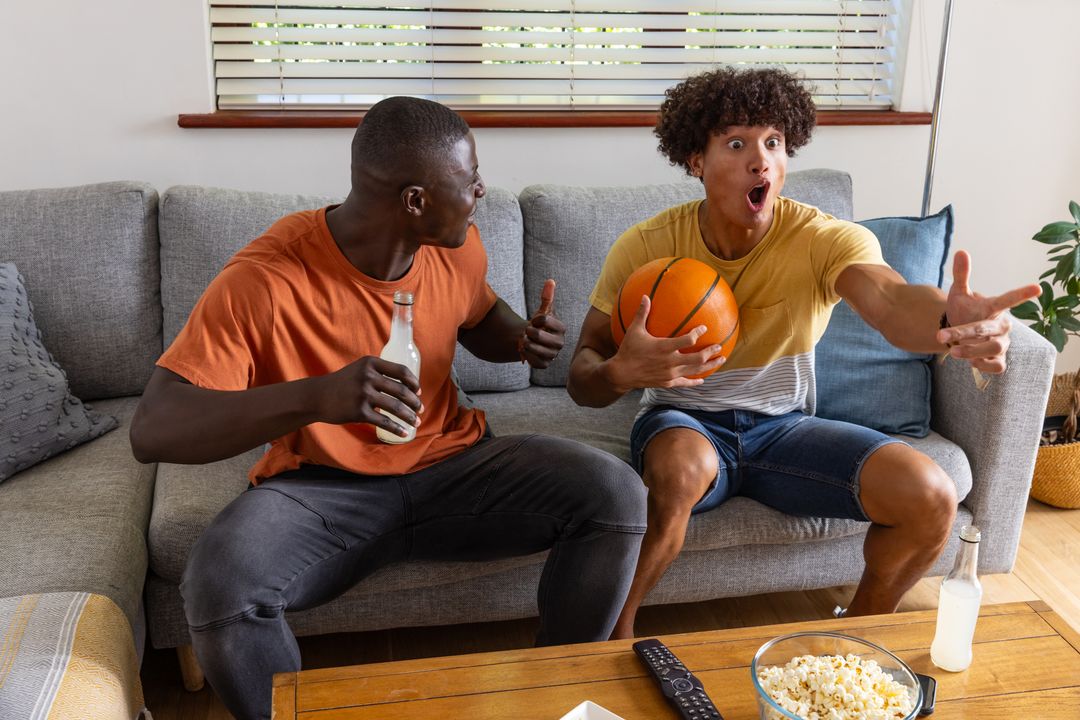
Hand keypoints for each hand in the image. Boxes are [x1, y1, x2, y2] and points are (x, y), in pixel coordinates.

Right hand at [318, 356, 422, 436]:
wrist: (317, 396)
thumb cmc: (342, 384)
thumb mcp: (359, 369)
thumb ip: (378, 372)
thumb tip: (405, 385)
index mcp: (370, 363)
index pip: (401, 370)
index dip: (413, 382)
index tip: (419, 391)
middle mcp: (367, 376)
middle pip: (401, 390)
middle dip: (414, 402)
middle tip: (420, 410)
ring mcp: (363, 394)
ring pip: (395, 407)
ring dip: (409, 416)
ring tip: (416, 422)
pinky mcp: (359, 411)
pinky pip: (384, 422)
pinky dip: (397, 428)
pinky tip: (405, 433)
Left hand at [519, 279, 565, 367]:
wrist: (534, 341)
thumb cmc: (540, 324)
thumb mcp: (543, 310)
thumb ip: (547, 297)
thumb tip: (550, 281)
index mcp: (562, 328)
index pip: (544, 319)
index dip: (535, 319)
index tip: (535, 320)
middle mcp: (560, 343)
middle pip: (537, 335)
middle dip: (528, 331)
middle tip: (529, 332)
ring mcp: (553, 355)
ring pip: (533, 347)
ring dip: (525, 342)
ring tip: (527, 340)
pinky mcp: (545, 364)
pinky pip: (531, 359)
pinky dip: (525, 354)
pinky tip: (527, 350)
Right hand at [608, 295, 725, 389]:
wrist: (621, 374)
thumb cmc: (628, 350)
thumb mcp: (634, 330)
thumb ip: (642, 313)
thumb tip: (645, 296)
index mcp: (664, 347)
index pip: (688, 340)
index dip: (698, 333)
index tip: (704, 328)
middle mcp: (670, 362)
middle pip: (698, 358)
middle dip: (711, 352)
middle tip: (719, 346)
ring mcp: (670, 374)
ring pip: (695, 371)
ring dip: (709, 365)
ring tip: (720, 360)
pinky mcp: (667, 383)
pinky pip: (685, 383)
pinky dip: (694, 381)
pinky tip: (702, 380)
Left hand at [939, 250, 1040, 373]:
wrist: (961, 333)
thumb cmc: (964, 310)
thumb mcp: (959, 293)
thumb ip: (961, 275)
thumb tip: (961, 251)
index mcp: (994, 308)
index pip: (1008, 299)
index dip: (1022, 294)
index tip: (1037, 288)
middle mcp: (1002, 325)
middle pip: (989, 329)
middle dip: (964, 333)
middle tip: (941, 336)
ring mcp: (1002, 342)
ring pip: (994, 348)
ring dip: (970, 351)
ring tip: (952, 352)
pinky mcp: (999, 360)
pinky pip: (998, 366)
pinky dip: (984, 365)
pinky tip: (972, 362)